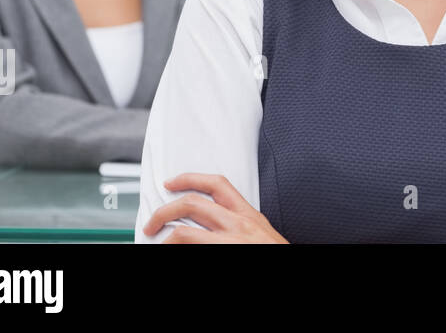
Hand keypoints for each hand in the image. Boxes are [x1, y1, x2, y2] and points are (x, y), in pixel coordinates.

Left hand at [142, 173, 287, 242]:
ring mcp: (228, 241)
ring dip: (162, 237)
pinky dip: (173, 249)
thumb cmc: (276, 252)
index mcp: (249, 215)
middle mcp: (238, 224)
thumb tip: (217, 226)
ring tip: (155, 241)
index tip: (172, 182)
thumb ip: (242, 224)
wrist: (292, 267)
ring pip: (183, 231)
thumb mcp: (263, 234)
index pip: (217, 184)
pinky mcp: (222, 253)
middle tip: (153, 221)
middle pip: (192, 203)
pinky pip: (188, 247)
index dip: (190, 178)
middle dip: (164, 210)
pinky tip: (171, 252)